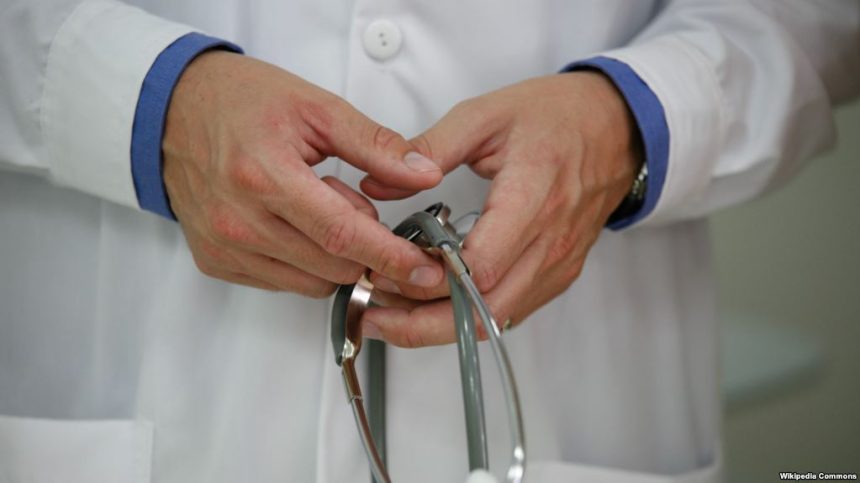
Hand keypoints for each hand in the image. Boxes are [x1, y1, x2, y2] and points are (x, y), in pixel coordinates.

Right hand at [163, 51, 444, 295]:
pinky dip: (306, 263)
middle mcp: (239, 221)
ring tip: (320, 206)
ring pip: (312, 283)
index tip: (426, 269)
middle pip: (332, 266)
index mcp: (265, 176)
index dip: (390, 256)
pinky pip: (283, 282)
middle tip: (365, 211)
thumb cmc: (242, 102)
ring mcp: (223, 247)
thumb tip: (424, 174)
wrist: (173, 110)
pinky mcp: (215, 262)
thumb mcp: (317, 108)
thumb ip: (376, 145)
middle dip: (368, 251)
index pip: (342, 234)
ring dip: (336, 257)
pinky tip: (296, 224)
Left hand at [360, 72, 641, 345]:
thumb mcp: (486, 115)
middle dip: (421, 324)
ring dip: (440, 327)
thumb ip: (428, 147)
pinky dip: (468, 317)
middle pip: (483, 311)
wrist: (619, 128)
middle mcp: (550, 243)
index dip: (428, 280)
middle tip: (372, 315)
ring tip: (391, 315)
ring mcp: (558, 265)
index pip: (480, 266)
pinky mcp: (558, 275)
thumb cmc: (556, 116)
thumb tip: (376, 182)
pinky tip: (432, 306)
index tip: (384, 270)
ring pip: (494, 322)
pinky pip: (510, 313)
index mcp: (532, 198)